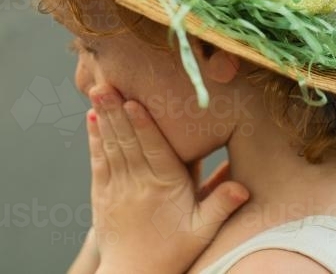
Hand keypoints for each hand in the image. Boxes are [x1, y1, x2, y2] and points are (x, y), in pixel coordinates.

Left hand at [86, 86, 248, 273]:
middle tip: (105, 84)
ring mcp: (118, 188)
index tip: (133, 103)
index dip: (143, 127)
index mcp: (165, 188)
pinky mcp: (103, 194)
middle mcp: (139, 185)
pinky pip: (98, 161)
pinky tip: (92, 118)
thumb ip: (221, 205)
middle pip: (127, 142)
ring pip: (111, 147)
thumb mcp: (203, 231)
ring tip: (97, 90)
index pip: (153, 151)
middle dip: (115, 111)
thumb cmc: (174, 251)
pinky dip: (95, 139)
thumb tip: (244, 187)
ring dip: (103, 117)